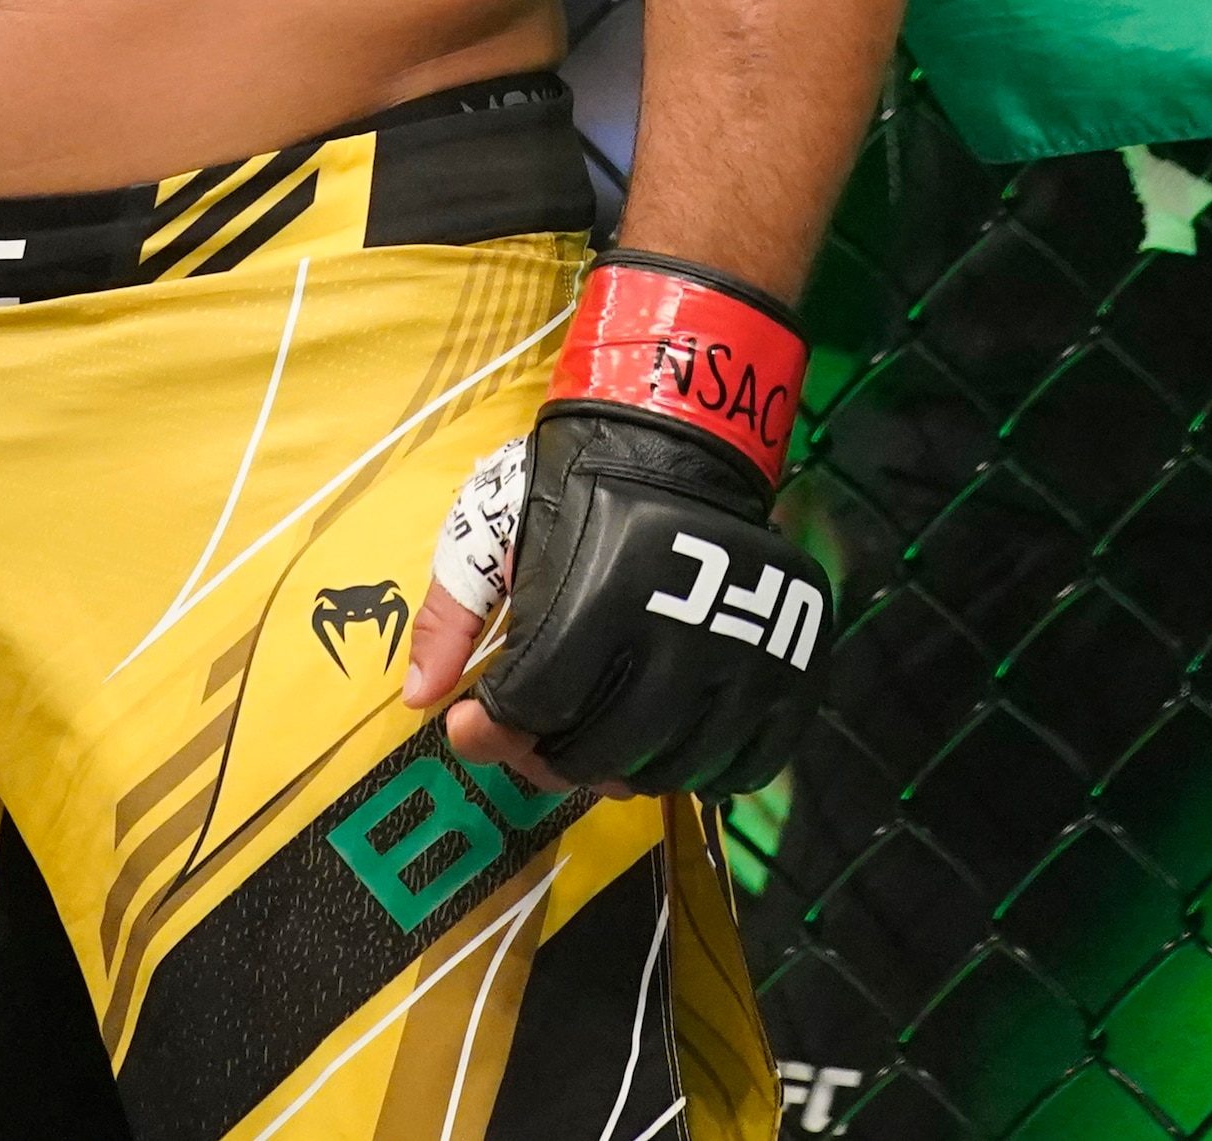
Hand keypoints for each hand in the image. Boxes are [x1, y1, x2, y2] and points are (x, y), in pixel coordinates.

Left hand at [397, 405, 831, 799]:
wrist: (677, 441)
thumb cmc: (573, 487)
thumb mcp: (493, 530)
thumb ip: (449, 615)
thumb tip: (422, 700)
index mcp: (599, 596)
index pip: (537, 708)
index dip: (493, 730)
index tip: (472, 724)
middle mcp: (680, 632)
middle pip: (601, 753)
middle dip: (550, 756)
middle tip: (535, 735)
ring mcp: (743, 656)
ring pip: (671, 769)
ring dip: (623, 767)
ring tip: (597, 733)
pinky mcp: (789, 669)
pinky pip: (746, 765)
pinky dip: (702, 770)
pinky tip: (666, 742)